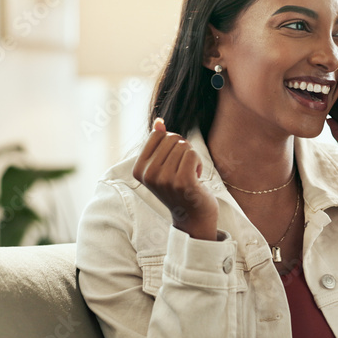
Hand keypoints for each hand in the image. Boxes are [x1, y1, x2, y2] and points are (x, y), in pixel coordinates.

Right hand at [133, 118, 219, 239]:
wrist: (192, 216)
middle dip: (183, 149)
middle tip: (184, 169)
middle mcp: (149, 175)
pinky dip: (199, 163)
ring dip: (192, 158)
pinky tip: (196, 178)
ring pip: (184, 145)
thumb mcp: (163, 165)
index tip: (173, 160)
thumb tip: (159, 121)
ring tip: (189, 175)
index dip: (171, 142)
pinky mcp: (182, 182)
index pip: (157, 134)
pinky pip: (193, 154)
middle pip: (172, 138)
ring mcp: (165, 179)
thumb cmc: (179, 188)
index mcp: (139, 169)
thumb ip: (159, 143)